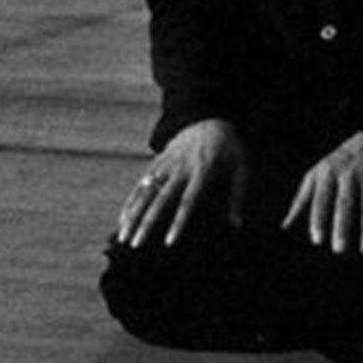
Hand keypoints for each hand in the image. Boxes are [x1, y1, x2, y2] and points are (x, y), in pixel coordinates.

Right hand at [117, 119, 246, 248]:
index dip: (178, 222)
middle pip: (160, 199)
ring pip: (145, 191)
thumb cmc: (228, 147)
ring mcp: (166, 163)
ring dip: (133, 214)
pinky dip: (131, 201)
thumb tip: (236, 225)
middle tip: (136, 245)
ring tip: (122, 237)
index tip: (168, 243)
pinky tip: (123, 219)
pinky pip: (141, 183)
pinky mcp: (157, 160)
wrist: (209, 117)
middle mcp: (180, 167)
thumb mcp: (240, 166)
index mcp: (202, 170)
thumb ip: (237, 196)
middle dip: (146, 223)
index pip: (187, 201)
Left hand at [282, 132, 362, 254]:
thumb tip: (283, 228)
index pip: (321, 198)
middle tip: (339, 251)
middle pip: (346, 203)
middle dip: (343, 226)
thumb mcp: (314, 176)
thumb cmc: (335, 167)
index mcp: (328, 172)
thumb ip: (300, 201)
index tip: (317, 241)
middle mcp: (349, 173)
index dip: (319, 219)